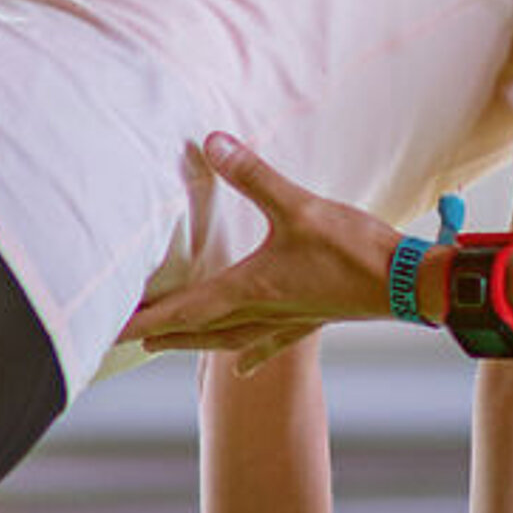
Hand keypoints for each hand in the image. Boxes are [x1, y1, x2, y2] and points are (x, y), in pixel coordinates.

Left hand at [123, 133, 401, 374]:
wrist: (405, 282)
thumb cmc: (353, 249)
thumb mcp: (300, 205)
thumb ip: (254, 176)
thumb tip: (213, 143)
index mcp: (250, 288)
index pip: (183, 309)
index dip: (142, 319)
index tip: (107, 331)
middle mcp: (261, 311)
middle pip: (197, 329)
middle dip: (158, 331)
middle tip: (120, 335)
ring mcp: (286, 320)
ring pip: (226, 338)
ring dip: (191, 342)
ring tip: (163, 345)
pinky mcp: (309, 320)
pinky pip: (268, 343)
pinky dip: (248, 355)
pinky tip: (240, 369)